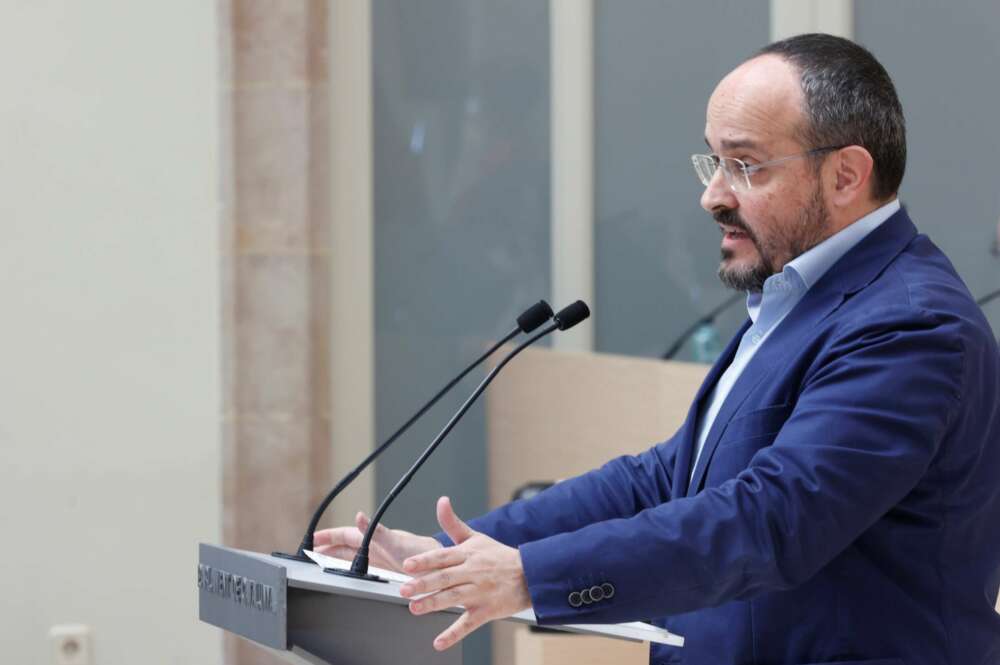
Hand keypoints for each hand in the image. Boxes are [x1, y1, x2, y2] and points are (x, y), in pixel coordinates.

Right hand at [313, 512, 441, 573]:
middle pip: (345, 548)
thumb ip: (377, 532)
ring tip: (319, 563)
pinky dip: (348, 572)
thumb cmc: (421, 553)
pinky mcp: (384, 574)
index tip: (313, 538)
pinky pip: (360, 572)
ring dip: (334, 561)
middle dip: (326, 549)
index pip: (346, 535)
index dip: (329, 536)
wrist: (440, 569)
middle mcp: (375, 549)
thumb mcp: (396, 543)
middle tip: (308, 553)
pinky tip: (343, 577)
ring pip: (351, 560)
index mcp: (376, 539)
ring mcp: (379, 561)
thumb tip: (359, 516)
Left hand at [399, 496, 531, 650]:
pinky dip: (453, 634)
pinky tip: (439, 642)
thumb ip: (453, 523)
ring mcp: (479, 592)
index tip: (408, 565)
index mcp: (467, 555)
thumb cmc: (499, 557)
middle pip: (445, 578)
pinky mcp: (486, 610)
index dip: (425, 561)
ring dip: (433, 604)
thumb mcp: (476, 537)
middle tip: (404, 589)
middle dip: (423, 584)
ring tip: (414, 608)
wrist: (530, 575)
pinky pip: (468, 623)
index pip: (443, 556)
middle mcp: (472, 573)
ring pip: (453, 598)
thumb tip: (441, 502)